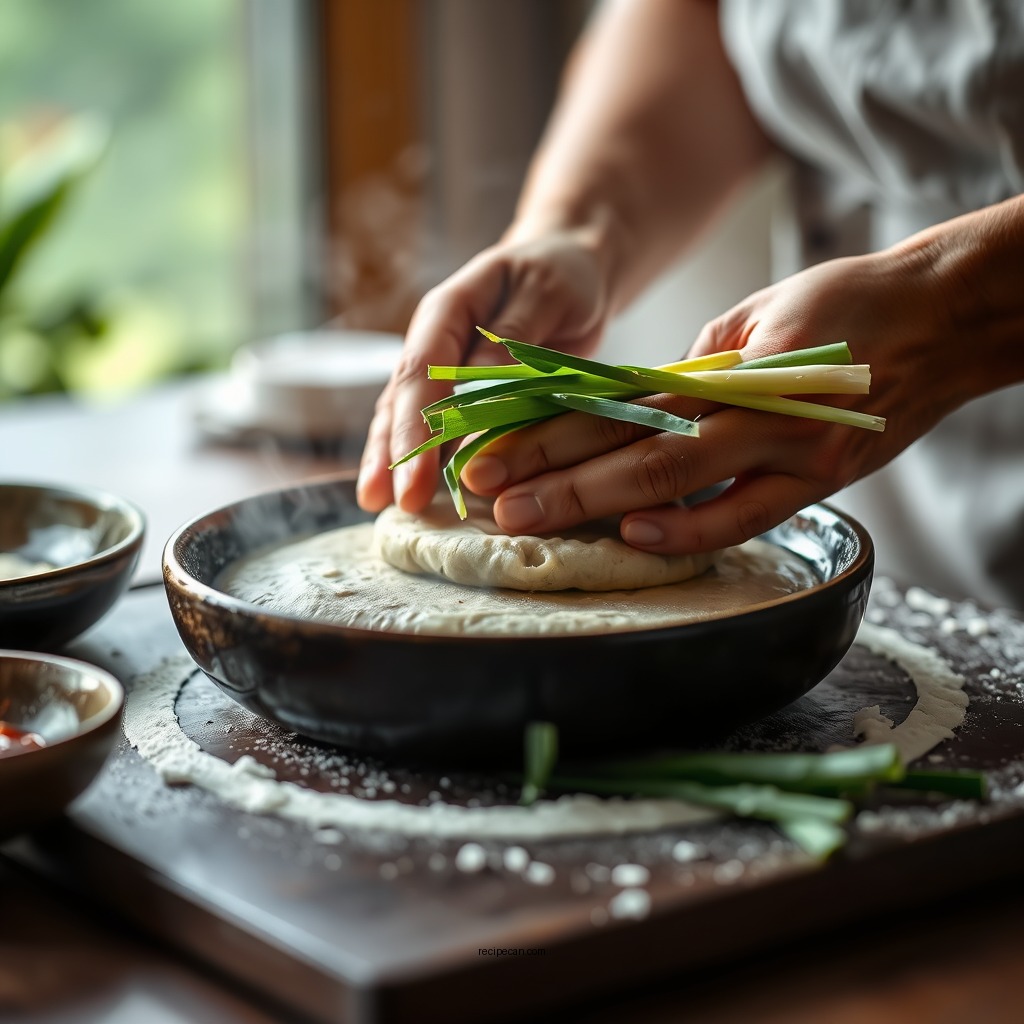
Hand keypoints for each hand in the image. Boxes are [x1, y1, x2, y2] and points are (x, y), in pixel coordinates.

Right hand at [356, 227, 612, 513]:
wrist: (572, 268)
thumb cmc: (562, 273)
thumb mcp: (548, 292)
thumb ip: (513, 336)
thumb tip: (482, 387)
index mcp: (448, 309)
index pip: (421, 371)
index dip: (414, 428)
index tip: (413, 477)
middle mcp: (435, 341)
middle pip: (402, 399)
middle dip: (396, 453)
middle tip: (394, 505)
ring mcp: (444, 369)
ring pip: (407, 416)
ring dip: (395, 460)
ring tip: (380, 506)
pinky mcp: (465, 392)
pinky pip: (440, 427)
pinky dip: (429, 459)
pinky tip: (418, 493)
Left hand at [461, 248, 965, 552]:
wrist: (943, 319)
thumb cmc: (845, 305)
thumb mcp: (755, 314)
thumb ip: (693, 366)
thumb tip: (638, 408)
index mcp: (736, 363)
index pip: (623, 404)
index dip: (553, 432)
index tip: (495, 452)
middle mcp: (760, 412)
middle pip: (635, 452)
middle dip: (554, 479)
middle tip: (487, 497)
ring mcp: (794, 455)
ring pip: (678, 487)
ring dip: (597, 508)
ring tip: (532, 523)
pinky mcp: (824, 484)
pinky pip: (747, 519)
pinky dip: (687, 532)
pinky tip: (631, 538)